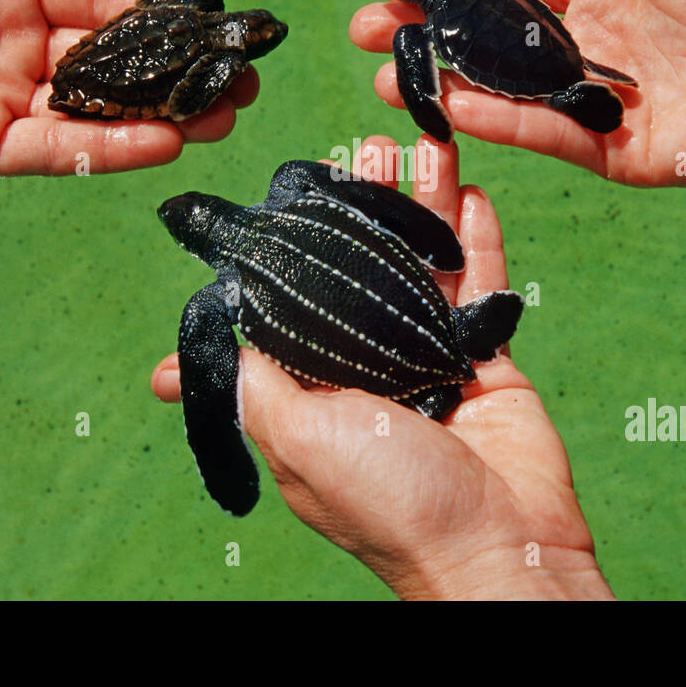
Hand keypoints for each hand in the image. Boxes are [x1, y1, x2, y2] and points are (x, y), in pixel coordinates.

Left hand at [0, 0, 254, 179]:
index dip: (155, 9)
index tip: (212, 16)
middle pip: (109, 63)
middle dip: (177, 73)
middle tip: (238, 80)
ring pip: (92, 113)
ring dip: (162, 117)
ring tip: (224, 115)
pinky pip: (49, 150)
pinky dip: (107, 150)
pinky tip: (166, 140)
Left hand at [152, 135, 611, 599]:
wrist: (500, 545)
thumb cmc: (391, 501)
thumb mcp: (300, 439)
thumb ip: (253, 385)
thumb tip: (185, 359)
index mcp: (313, 388)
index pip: (294, 299)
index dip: (294, 243)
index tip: (292, 189)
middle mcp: (367, 366)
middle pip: (362, 265)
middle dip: (363, 204)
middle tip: (365, 146)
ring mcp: (429, 357)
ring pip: (421, 262)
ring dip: (422, 201)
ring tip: (419, 141)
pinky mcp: (485, 357)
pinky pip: (480, 283)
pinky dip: (476, 237)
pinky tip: (470, 189)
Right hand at [350, 0, 685, 188]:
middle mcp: (592, 39)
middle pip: (489, 37)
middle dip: (425, 35)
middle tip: (364, 32)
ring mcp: (597, 97)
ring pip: (501, 89)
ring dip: (440, 83)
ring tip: (382, 77)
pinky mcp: (613, 147)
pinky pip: (541, 132)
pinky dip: (491, 121)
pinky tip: (444, 105)